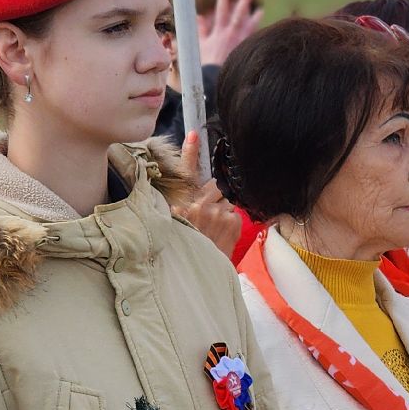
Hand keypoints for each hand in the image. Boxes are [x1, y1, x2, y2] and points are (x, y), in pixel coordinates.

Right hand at [173, 133, 243, 257]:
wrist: (197, 274)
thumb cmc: (185, 248)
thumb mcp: (173, 225)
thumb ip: (180, 205)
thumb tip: (192, 192)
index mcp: (181, 204)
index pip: (185, 172)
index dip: (189, 151)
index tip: (193, 135)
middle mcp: (199, 205)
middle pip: (216, 184)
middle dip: (216, 193)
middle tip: (209, 210)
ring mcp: (218, 213)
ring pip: (227, 199)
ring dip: (223, 208)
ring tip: (213, 228)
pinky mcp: (232, 222)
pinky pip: (235, 213)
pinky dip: (230, 221)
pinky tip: (221, 234)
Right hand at [197, 0, 263, 66]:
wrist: (213, 80)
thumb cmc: (204, 64)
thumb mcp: (199, 45)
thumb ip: (200, 30)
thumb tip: (199, 17)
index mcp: (219, 33)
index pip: (221, 12)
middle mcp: (230, 36)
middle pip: (238, 16)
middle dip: (243, 3)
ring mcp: (240, 44)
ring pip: (249, 27)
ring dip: (255, 18)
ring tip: (261, 10)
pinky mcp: (246, 52)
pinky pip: (253, 40)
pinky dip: (258, 35)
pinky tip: (263, 32)